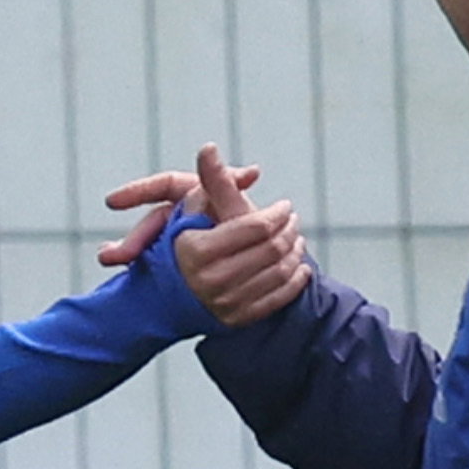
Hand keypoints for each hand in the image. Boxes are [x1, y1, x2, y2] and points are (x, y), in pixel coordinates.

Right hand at [100, 144, 312, 326]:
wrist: (169, 299)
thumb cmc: (183, 244)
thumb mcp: (191, 209)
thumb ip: (208, 181)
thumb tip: (210, 148)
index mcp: (197, 250)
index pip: (254, 227)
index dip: (276, 214)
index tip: (284, 206)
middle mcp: (210, 279)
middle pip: (271, 249)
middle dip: (289, 232)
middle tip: (293, 221)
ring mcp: (225, 303)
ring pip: (278, 273)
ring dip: (294, 253)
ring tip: (297, 239)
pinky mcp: (237, 320)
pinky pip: (277, 299)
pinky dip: (294, 281)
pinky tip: (299, 267)